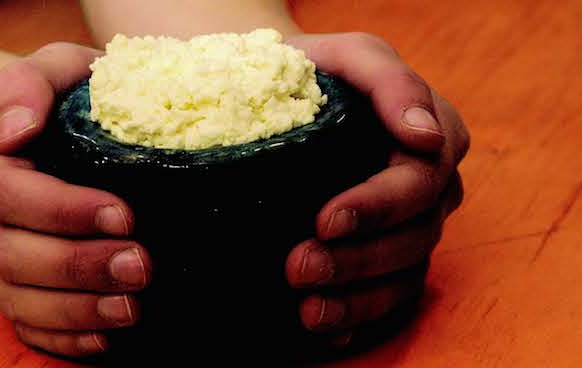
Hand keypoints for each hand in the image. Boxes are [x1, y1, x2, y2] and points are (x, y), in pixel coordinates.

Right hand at [0, 43, 152, 356]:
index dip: (63, 210)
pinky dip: (62, 337)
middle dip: (78, 265)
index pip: (9, 192)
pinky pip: (23, 322)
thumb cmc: (65, 96)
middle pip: (10, 252)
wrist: (45, 125)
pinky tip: (105, 337)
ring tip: (130, 308)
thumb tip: (14, 130)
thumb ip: (29, 82)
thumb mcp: (55, 67)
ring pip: (13, 296)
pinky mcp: (9, 282)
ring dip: (74, 310)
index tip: (125, 213)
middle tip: (141, 267)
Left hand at [284, 33, 469, 344]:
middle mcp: (430, 190)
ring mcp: (410, 227)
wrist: (282, 96)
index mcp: (433, 140)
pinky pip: (386, 297)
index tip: (325, 221)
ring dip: (355, 298)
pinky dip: (355, 316)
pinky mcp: (386, 257)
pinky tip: (322, 326)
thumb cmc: (319, 72)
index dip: (376, 207)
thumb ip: (388, 80)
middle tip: (299, 267)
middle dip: (356, 259)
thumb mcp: (349, 55)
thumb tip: (421, 134)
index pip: (418, 181)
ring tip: (307, 308)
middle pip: (412, 237)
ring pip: (402, 275)